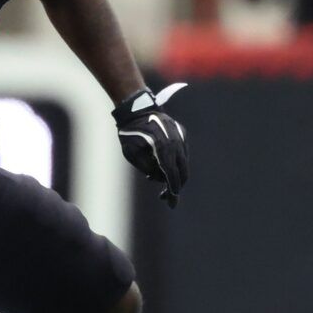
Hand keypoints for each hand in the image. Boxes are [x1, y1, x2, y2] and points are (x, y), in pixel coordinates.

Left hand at [114, 83, 188, 207]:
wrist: (137, 108)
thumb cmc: (130, 132)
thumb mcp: (132, 154)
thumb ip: (148, 168)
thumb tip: (160, 178)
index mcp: (163, 148)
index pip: (172, 175)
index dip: (172, 191)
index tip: (171, 203)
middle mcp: (176, 143)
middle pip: (182, 171)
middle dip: (175, 186)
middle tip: (164, 197)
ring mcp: (180, 137)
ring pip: (183, 163)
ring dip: (174, 174)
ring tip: (154, 178)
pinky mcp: (181, 133)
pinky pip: (182, 153)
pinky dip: (175, 162)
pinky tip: (160, 165)